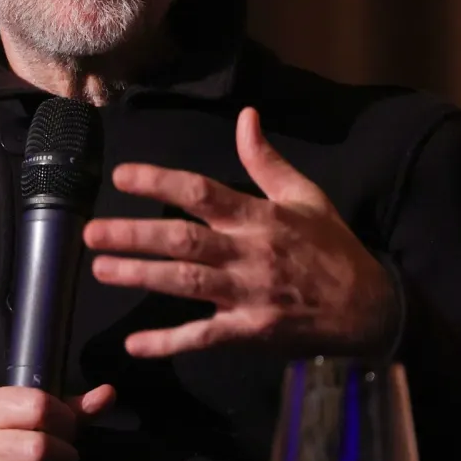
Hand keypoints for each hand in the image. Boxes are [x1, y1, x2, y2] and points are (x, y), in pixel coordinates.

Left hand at [86, 107, 398, 357]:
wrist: (368, 309)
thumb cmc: (332, 249)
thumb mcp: (307, 196)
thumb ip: (267, 160)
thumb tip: (245, 116)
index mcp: (260, 217)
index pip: (202, 193)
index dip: (160, 182)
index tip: (122, 176)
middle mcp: (249, 254)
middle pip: (183, 241)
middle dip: (134, 236)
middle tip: (91, 232)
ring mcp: (248, 296)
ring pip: (186, 284)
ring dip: (141, 277)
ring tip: (100, 269)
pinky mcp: (251, 332)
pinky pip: (204, 337)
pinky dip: (170, 343)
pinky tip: (135, 345)